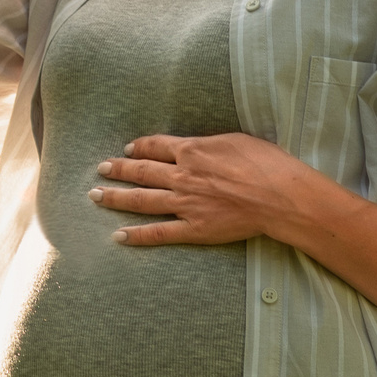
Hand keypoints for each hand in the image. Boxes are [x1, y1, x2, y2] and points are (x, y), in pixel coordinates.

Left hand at [89, 132, 313, 246]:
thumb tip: (196, 145)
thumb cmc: (267, 163)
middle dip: (118, 169)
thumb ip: (209, 144)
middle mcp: (183, 176)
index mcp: (193, 151)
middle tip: (100, 169)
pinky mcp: (194, 229)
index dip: (140, 147)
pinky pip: (159, 233)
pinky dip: (137, 235)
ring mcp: (186, 203)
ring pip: (142, 201)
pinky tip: (118, 236)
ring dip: (116, 198)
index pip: (156, 146)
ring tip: (95, 196)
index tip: (128, 148)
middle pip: (142, 171)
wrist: (281, 196)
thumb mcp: (236, 140)